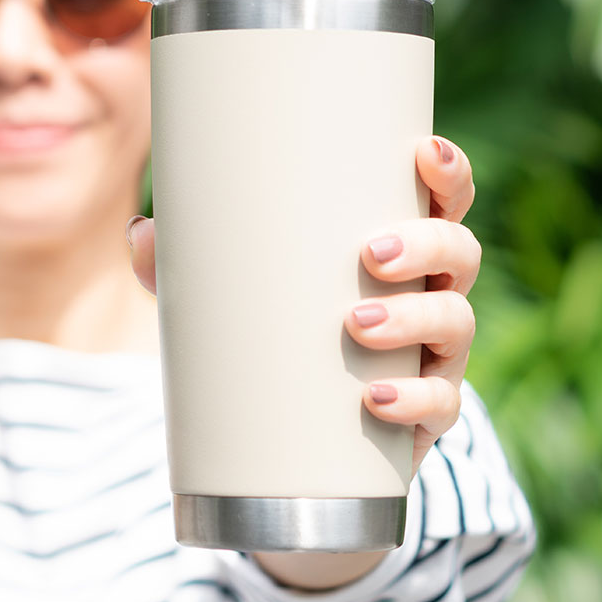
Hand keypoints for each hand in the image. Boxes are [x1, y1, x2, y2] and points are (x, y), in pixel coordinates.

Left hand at [128, 135, 477, 477]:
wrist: (298, 449)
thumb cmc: (274, 338)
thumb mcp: (229, 297)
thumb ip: (183, 265)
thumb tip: (142, 233)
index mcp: (399, 252)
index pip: (441, 201)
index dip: (446, 173)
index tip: (424, 152)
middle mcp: (429, 296)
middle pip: (459, 253)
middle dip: (426, 245)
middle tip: (371, 253)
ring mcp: (434, 357)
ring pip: (455, 324)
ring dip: (414, 318)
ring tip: (355, 320)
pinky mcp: (425, 416)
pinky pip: (442, 405)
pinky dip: (416, 400)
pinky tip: (376, 398)